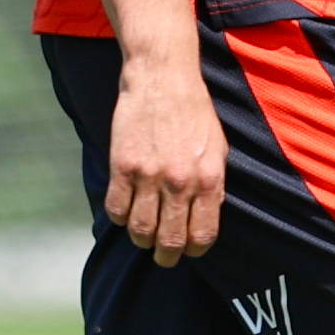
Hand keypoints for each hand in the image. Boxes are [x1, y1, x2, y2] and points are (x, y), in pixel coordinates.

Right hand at [106, 46, 227, 265]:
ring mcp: (149, 175)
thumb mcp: (218, 148)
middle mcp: (180, 182)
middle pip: (170, 240)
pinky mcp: (122, 165)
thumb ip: (213, 185)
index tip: (188, 249)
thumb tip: (207, 217)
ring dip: (141, 240)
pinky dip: (120, 218)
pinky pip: (116, 209)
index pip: (203, 235)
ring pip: (140, 230)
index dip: (194, 250)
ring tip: (142, 237)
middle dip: (166, 257)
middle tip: (162, 257)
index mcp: (209, 179)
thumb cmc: (194, 111)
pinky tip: (125, 212)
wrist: (163, 76)